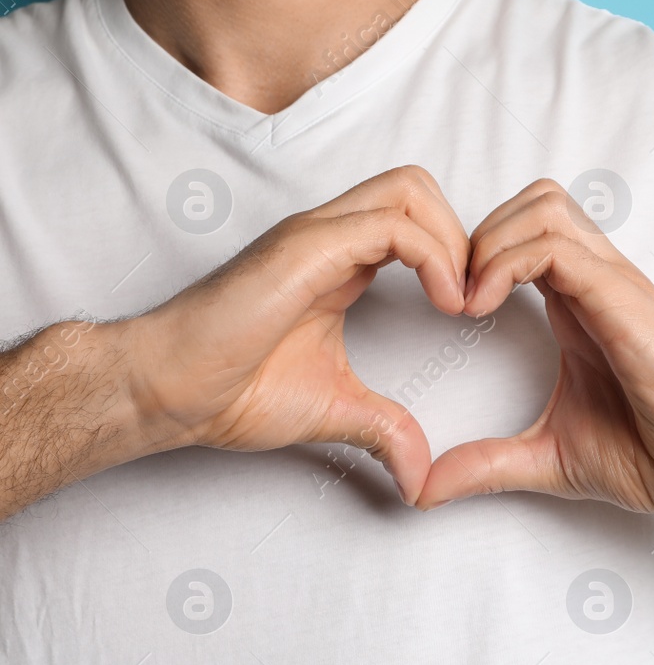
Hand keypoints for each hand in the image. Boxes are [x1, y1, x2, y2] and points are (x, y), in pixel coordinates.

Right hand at [125, 166, 469, 504]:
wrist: (167, 391)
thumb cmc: (230, 390)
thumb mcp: (336, 410)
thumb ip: (386, 430)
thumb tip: (420, 476)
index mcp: (340, 261)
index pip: (415, 219)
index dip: (457, 255)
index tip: (474, 313)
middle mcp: (330, 236)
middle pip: (418, 187)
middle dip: (463, 235)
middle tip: (476, 300)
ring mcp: (316, 235)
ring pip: (410, 190)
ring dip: (454, 242)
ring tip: (463, 304)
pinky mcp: (306, 249)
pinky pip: (391, 225)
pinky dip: (434, 257)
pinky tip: (445, 305)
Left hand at [416, 180, 653, 515]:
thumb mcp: (551, 458)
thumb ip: (488, 464)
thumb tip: (425, 488)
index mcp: (583, 305)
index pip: (526, 233)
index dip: (476, 256)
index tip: (447, 312)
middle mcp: (600, 282)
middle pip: (533, 201)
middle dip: (478, 236)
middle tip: (454, 298)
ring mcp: (614, 285)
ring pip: (541, 206)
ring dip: (488, 243)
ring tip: (468, 303)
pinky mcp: (622, 299)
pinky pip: (554, 246)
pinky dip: (505, 264)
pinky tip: (484, 309)